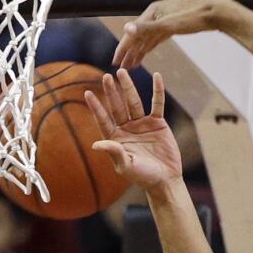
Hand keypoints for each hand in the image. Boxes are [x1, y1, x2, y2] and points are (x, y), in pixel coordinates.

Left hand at [86, 70, 181, 189]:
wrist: (165, 180)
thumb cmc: (143, 176)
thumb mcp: (126, 166)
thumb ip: (114, 153)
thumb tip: (96, 144)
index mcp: (116, 138)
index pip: (104, 120)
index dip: (96, 107)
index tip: (88, 93)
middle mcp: (127, 128)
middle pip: (117, 107)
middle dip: (112, 92)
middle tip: (106, 77)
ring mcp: (142, 124)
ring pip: (134, 102)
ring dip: (128, 87)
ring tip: (123, 72)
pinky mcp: (158, 123)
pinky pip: (157, 104)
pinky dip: (158, 91)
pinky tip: (158, 77)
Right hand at [113, 0, 240, 68]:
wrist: (217, 11)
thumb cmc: (195, 16)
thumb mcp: (170, 24)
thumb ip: (148, 28)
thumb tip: (126, 29)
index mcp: (152, 12)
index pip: (132, 33)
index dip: (123, 48)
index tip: (115, 62)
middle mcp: (156, 14)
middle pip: (138, 36)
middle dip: (129, 52)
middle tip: (119, 67)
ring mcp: (165, 20)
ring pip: (147, 38)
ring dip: (138, 51)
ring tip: (131, 65)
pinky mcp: (174, 26)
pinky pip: (157, 38)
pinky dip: (149, 47)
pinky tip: (145, 54)